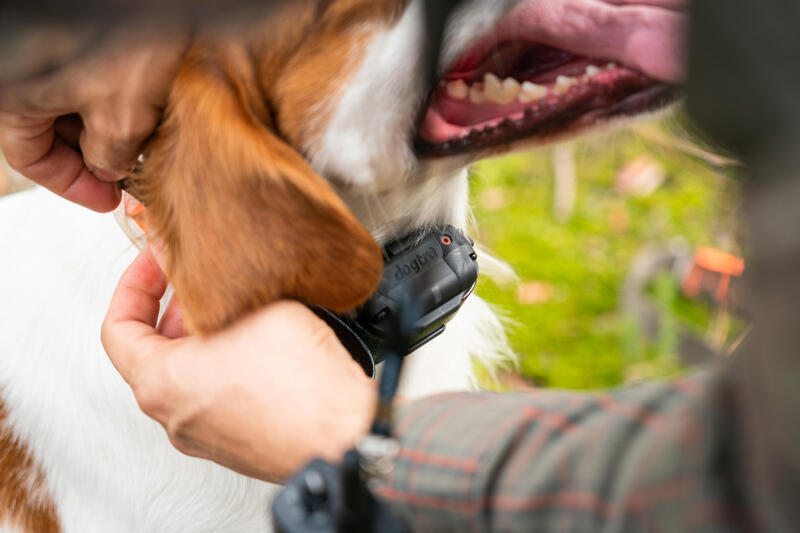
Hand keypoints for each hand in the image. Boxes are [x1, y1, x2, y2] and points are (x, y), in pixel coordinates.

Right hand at [0, 29, 187, 211]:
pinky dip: (111, 98)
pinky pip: (85, 77)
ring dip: (104, 128)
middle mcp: (23, 70)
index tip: (108, 199)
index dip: (72, 185)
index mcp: (13, 92)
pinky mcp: (74, 38)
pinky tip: (143, 109)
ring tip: (142, 141)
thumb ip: (109, 155)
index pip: (29, 157)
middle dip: (91, 155)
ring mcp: (48, 52)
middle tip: (128, 174)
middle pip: (48, 130)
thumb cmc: (130, 34)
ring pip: (69, 104)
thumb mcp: (121, 116)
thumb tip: (110, 168)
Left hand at [101, 246, 376, 481]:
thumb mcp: (257, 305)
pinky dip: (225, 363)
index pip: (117, 326)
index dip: (135, 283)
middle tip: (199, 278)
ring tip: (236, 306)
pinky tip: (259, 341)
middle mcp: (175, 415)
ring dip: (203, 335)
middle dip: (175, 307)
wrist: (345, 436)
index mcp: (161, 383)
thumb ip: (215, 277)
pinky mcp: (235, 441)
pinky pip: (215, 395)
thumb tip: (195, 255)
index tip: (157, 262)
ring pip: (187, 374)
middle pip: (153, 350)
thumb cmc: (302, 387)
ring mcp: (205, 433)